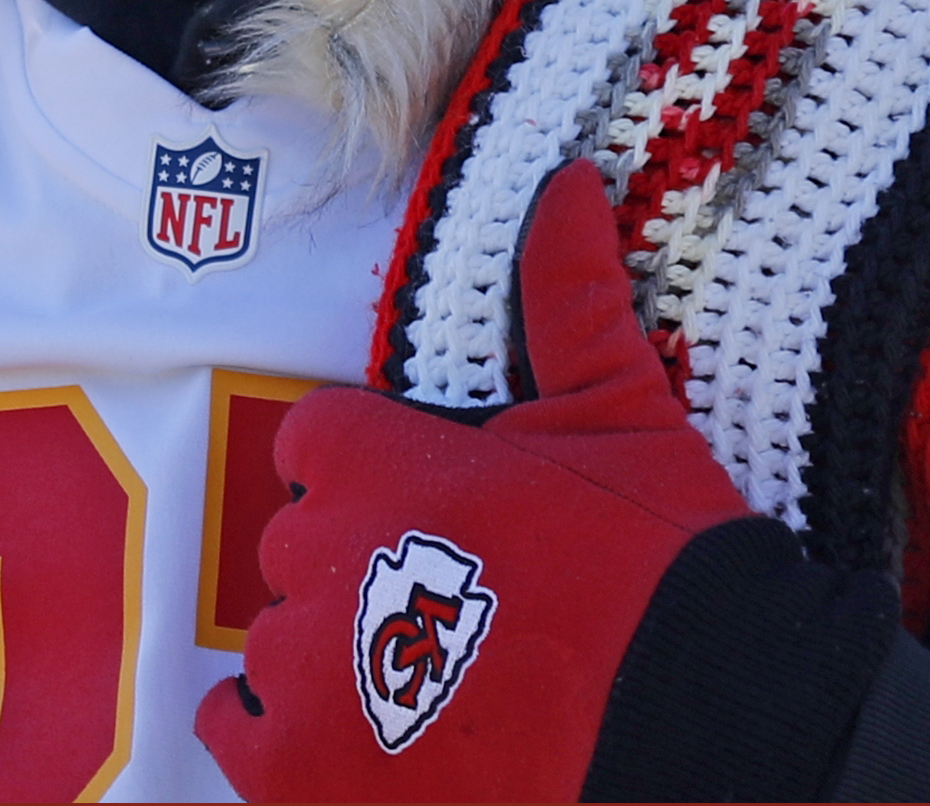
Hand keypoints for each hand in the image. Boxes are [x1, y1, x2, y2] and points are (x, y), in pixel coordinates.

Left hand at [196, 163, 753, 800]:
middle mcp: (319, 559)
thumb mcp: (620, 411)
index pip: (314, 443)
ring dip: (332, 652)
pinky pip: (237, 731)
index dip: (371, 470)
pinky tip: (372, 739)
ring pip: (273, 639)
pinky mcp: (296, 774)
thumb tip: (565, 183)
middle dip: (360, 563)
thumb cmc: (657, 563)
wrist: (692, 724)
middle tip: (454, 602)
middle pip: (296, 544)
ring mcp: (302, 673)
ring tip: (430, 682)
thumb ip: (569, 294)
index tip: (432, 505)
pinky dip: (285, 736)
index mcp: (376, 461)